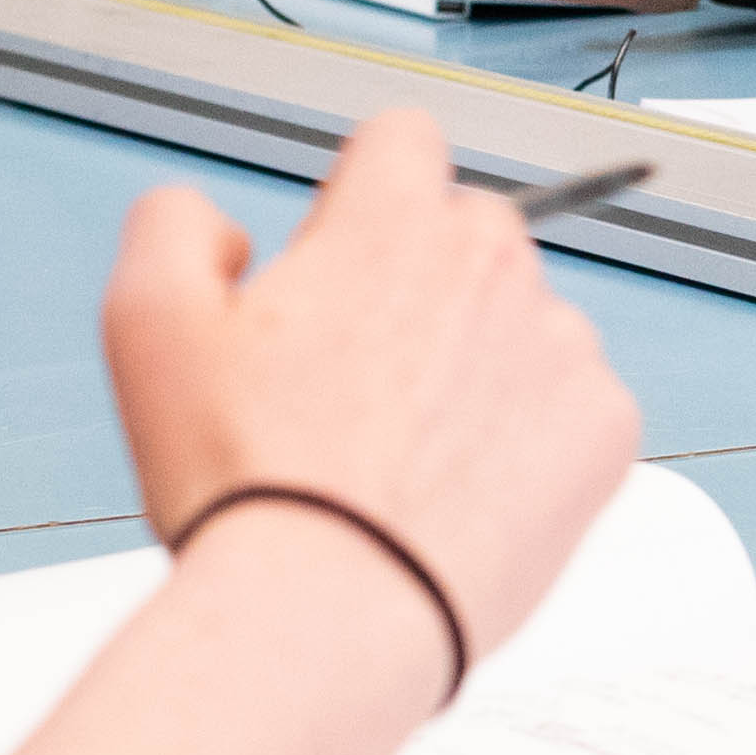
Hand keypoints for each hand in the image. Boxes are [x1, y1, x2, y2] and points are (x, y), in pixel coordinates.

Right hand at [100, 107, 643, 656]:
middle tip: (354, 381)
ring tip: (403, 455)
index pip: (401, 139)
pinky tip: (462, 490)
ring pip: (520, 322)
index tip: (333, 265)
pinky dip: (528, 438)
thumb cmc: (242, 481)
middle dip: (419, 281)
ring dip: (476, 363)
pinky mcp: (607, 427)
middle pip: (467, 232)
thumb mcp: (147, 322)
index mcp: (393, 222)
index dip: (358, 197)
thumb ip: (176, 223)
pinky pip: (570, 404)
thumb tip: (227, 226)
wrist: (327, 615)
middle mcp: (496, 263)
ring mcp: (564, 345)